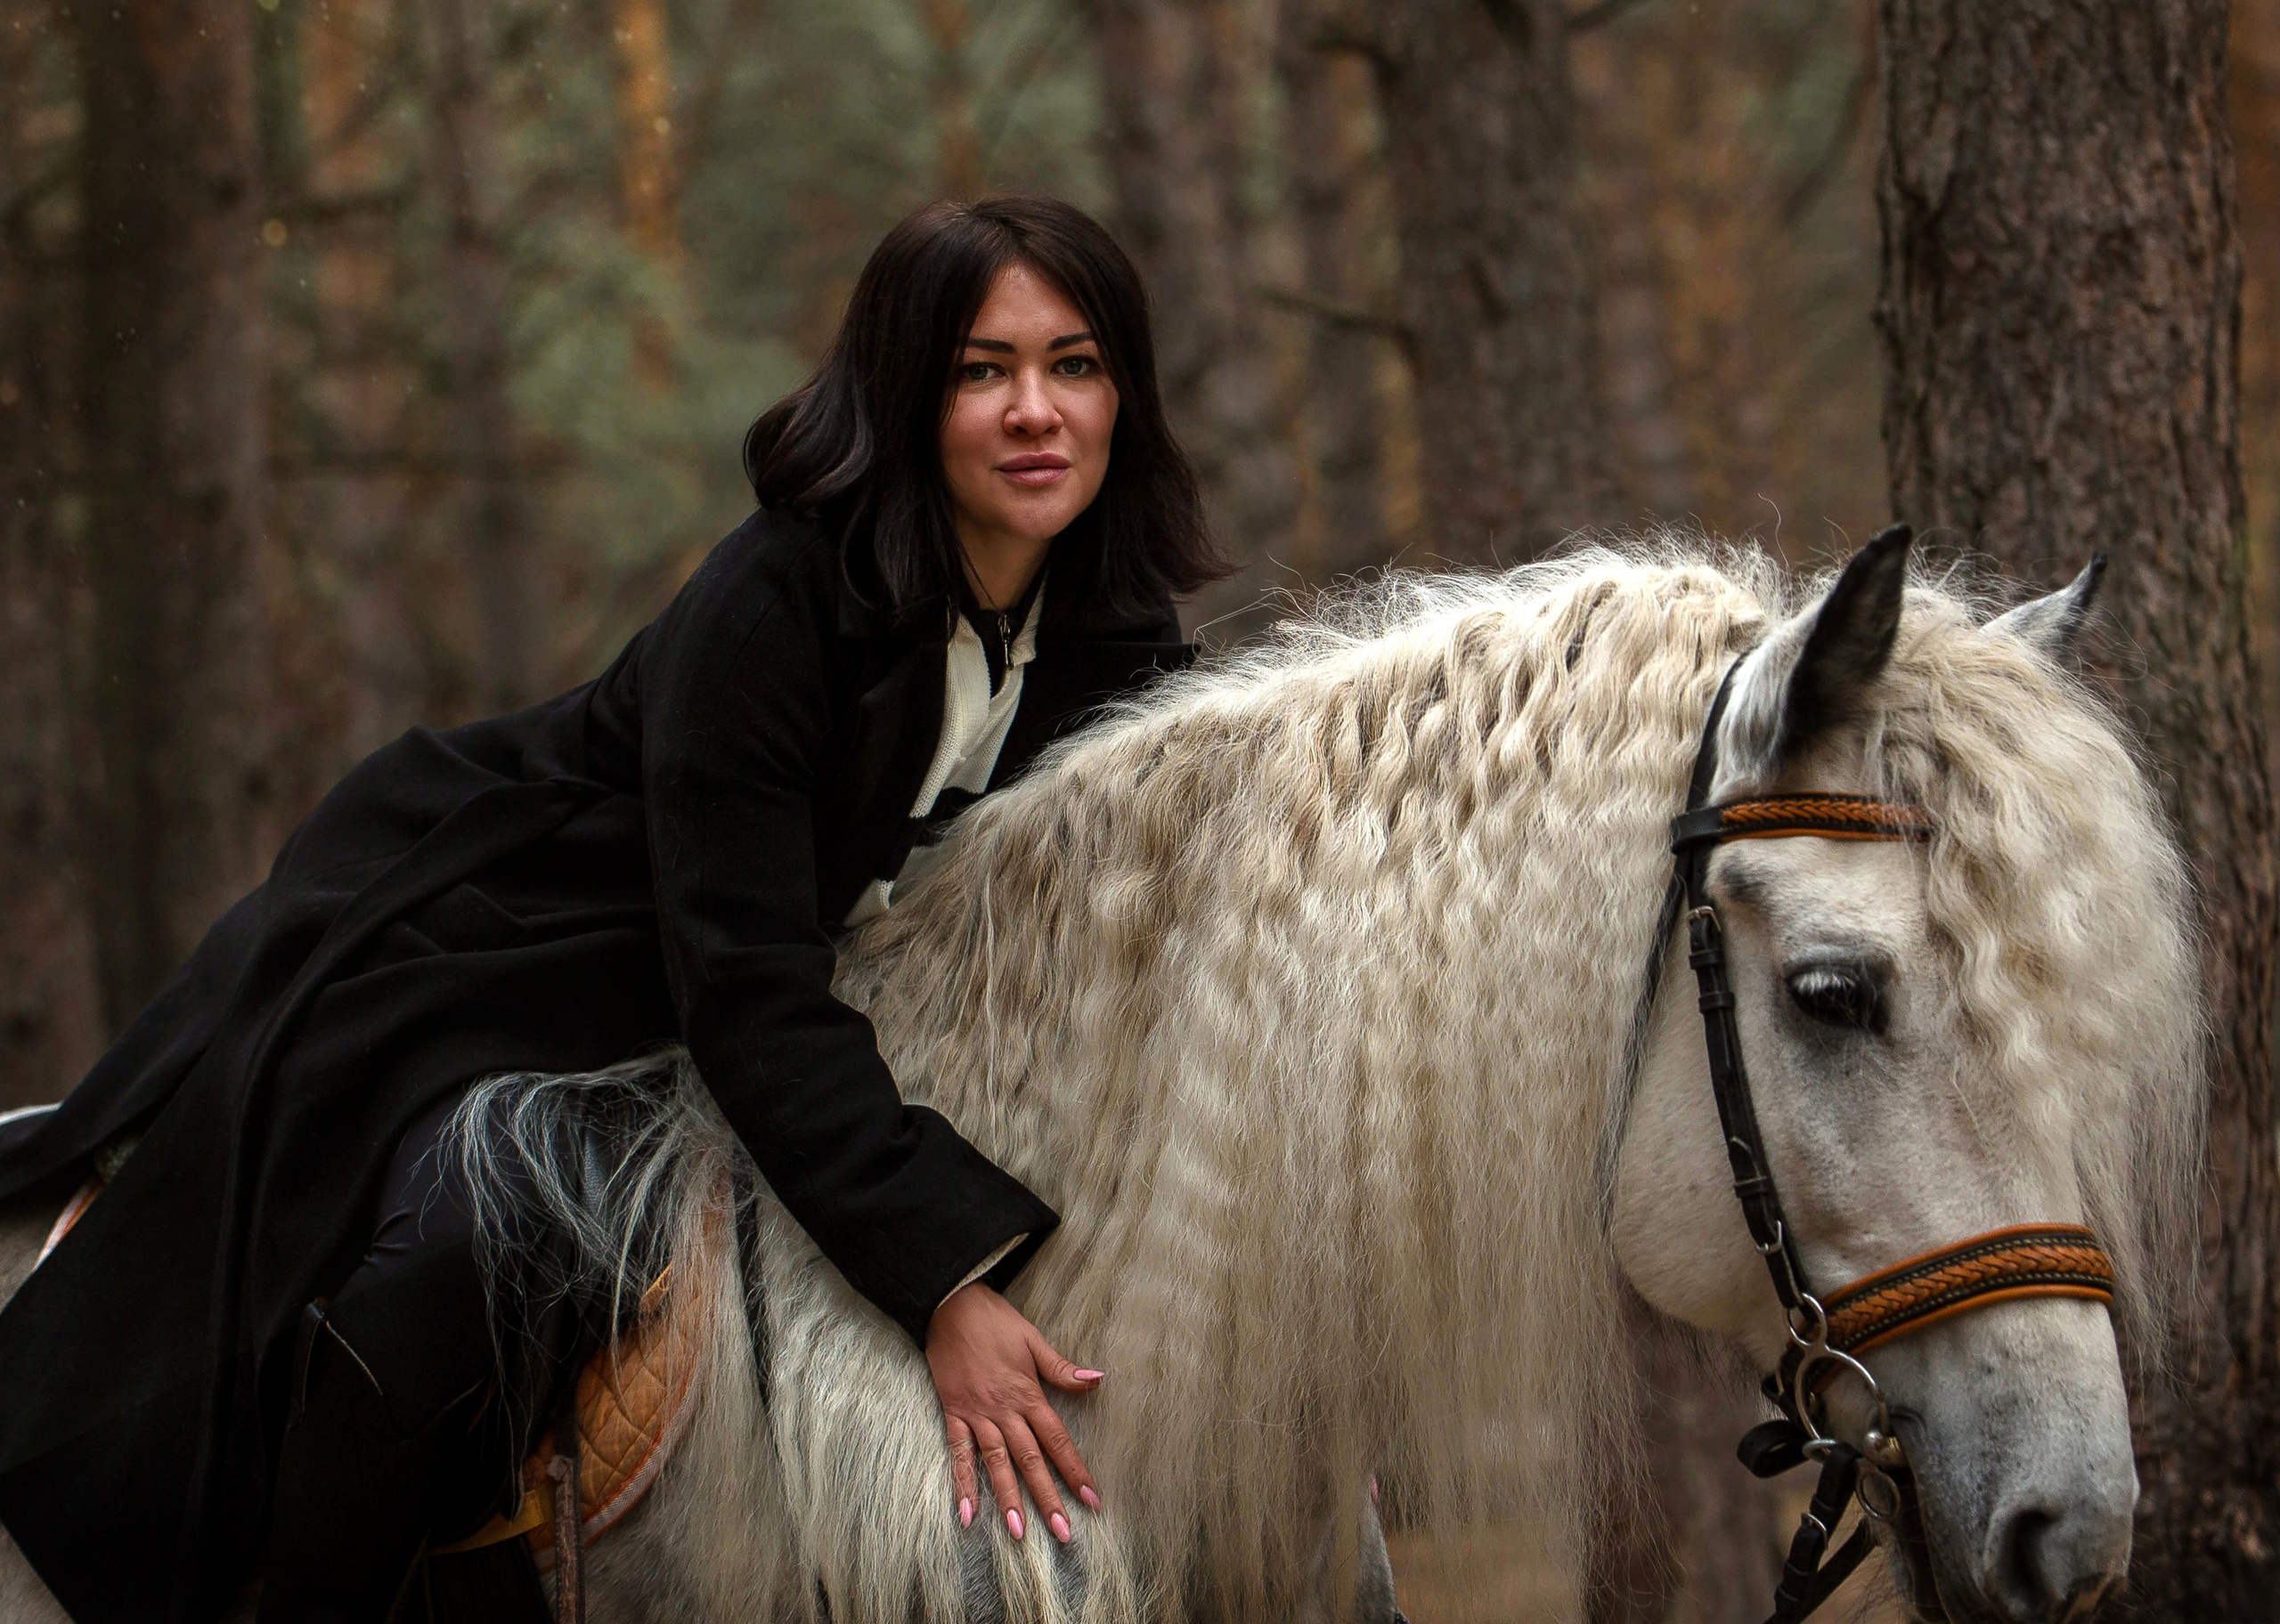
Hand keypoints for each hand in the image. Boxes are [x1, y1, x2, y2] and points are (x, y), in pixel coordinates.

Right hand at [925, 1281, 1101, 1541]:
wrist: (950, 1306)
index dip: (1074, 1469)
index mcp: (1027, 1394)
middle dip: (1047, 1497)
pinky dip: (962, 1483)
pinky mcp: (954, 1413)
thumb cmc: (995, 1321)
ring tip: (1018, 1532)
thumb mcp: (1033, 1340)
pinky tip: (967, 1514)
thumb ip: (1062, 1368)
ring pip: (995, 1463)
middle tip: (1063, 1532)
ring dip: (1007, 1498)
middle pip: (1029, 1459)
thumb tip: (1098, 1378)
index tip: (1091, 1499)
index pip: (1056, 1439)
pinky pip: (958, 1453)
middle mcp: (1003, 1410)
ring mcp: (976, 1414)